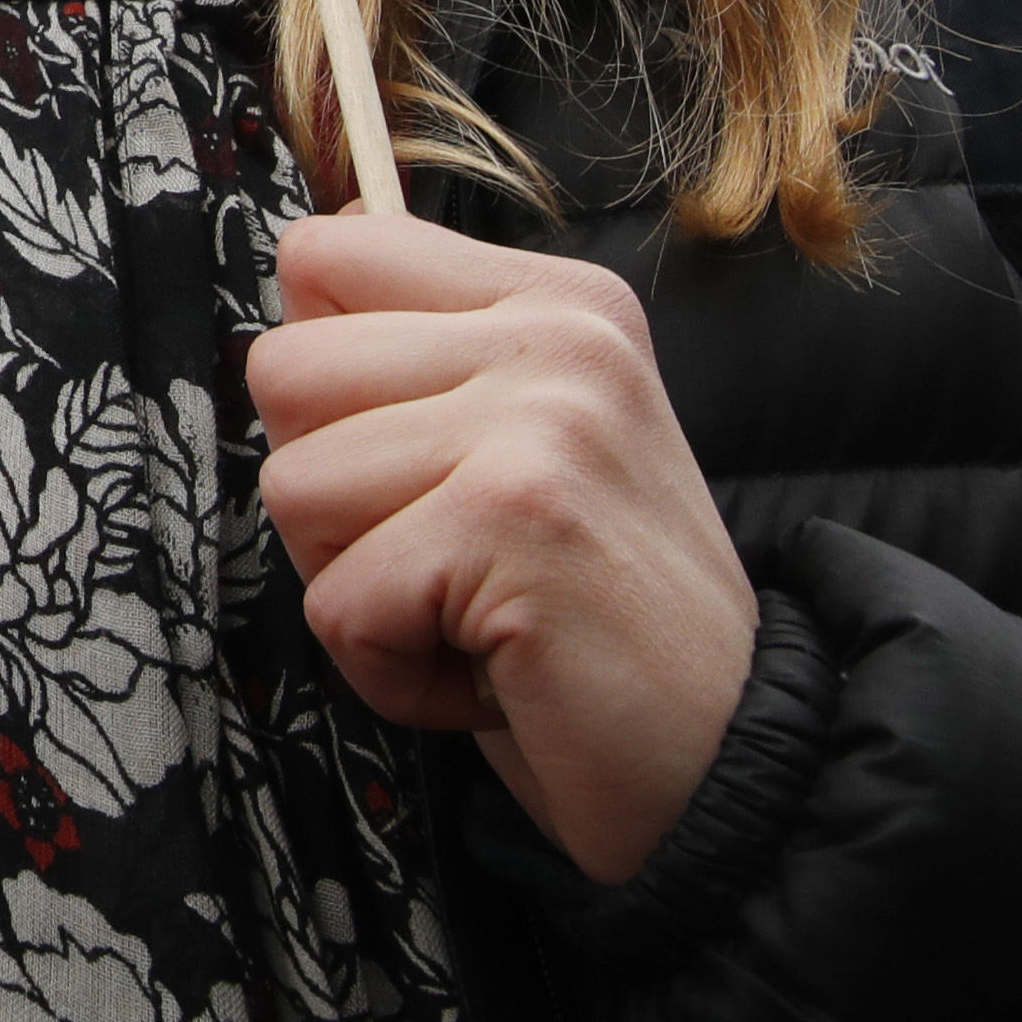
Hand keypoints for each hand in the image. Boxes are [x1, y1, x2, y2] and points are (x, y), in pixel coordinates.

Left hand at [252, 210, 757, 884]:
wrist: (738, 767)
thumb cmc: (593, 623)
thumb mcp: (517, 451)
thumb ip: (417, 359)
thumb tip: (293, 286)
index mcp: (557, 302)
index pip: (326, 254)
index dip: (323, 385)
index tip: (419, 466)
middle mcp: (558, 338)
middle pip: (284, 371)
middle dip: (329, 499)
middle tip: (451, 564)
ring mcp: (541, 422)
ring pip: (292, 485)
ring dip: (356, 587)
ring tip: (475, 616)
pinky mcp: (515, 521)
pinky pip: (338, 600)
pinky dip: (388, 670)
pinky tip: (492, 674)